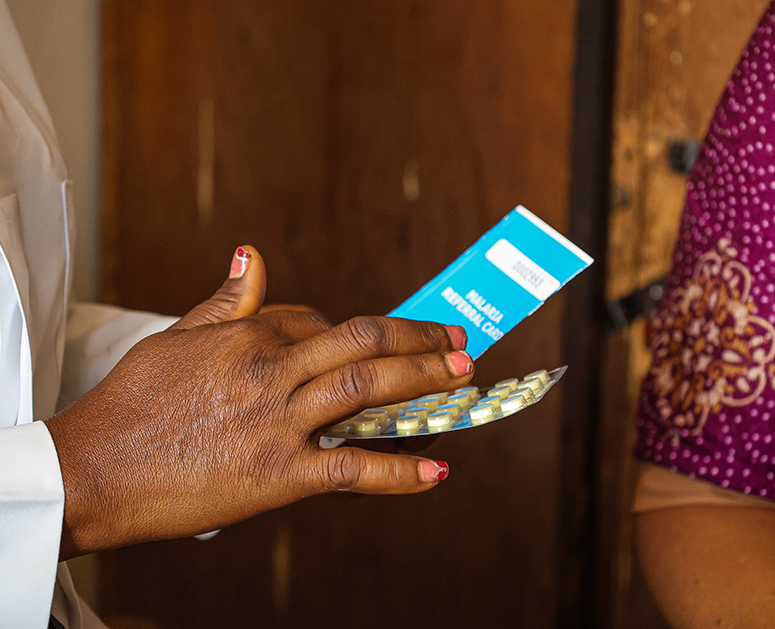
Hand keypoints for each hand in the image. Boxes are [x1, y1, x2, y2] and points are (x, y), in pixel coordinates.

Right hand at [46, 246, 472, 559]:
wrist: (92, 472)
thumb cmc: (131, 403)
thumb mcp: (175, 337)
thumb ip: (226, 301)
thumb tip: (252, 253)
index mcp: (248, 334)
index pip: (319, 320)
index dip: (351, 333)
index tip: (371, 345)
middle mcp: (272, 370)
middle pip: (364, 343)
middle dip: (418, 339)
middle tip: (457, 341)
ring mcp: (279, 423)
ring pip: (368, 391)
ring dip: (424, 381)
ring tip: (462, 378)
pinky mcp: (280, 476)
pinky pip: (352, 469)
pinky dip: (399, 472)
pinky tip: (437, 470)